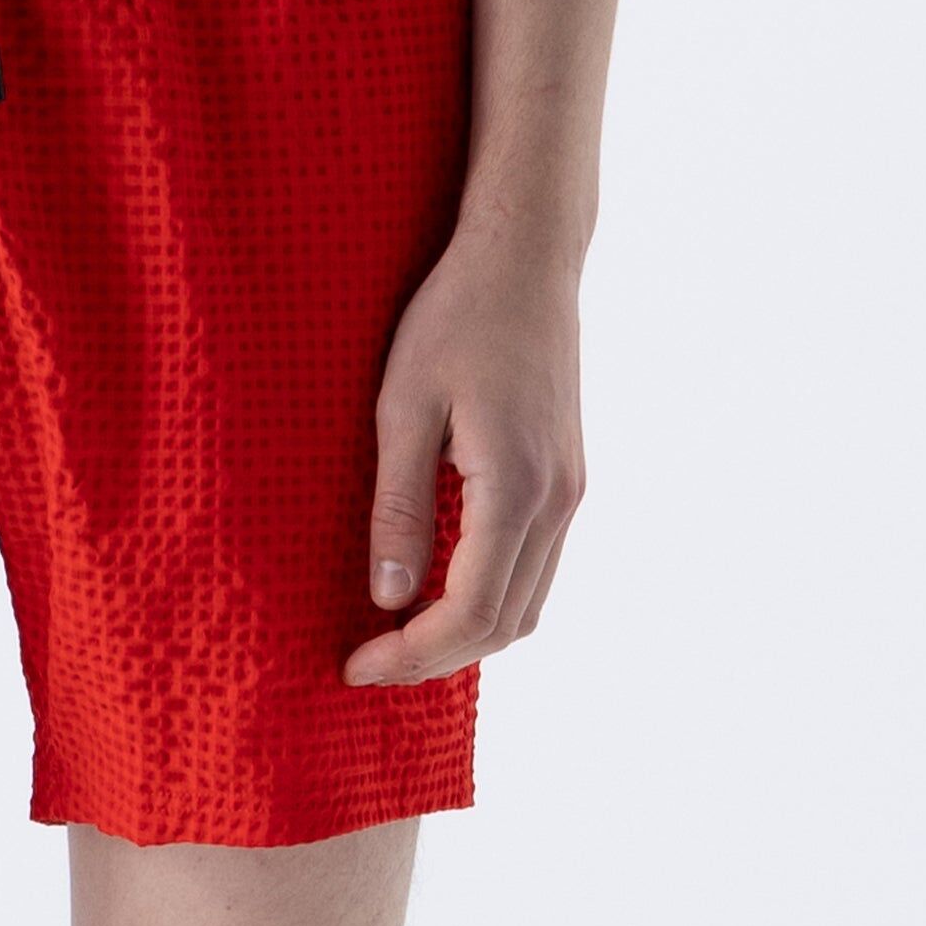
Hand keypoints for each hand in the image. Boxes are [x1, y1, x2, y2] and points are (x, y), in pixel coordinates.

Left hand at [343, 230, 584, 684]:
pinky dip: (492, 599)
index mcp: (515, 488)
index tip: (354, 666)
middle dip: (436, 658)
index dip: (412, 655)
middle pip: (505, 625)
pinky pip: (536, 567)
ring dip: (467, 635)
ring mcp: (570, 492)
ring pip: (528, 605)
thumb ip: (399, 506)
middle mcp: (557, 502)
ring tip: (398, 635)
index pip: (470, 613)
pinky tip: (441, 588)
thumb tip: (388, 599)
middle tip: (368, 661)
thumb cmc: (455, 316)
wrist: (525, 258)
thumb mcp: (403, 404)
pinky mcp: (568, 478)